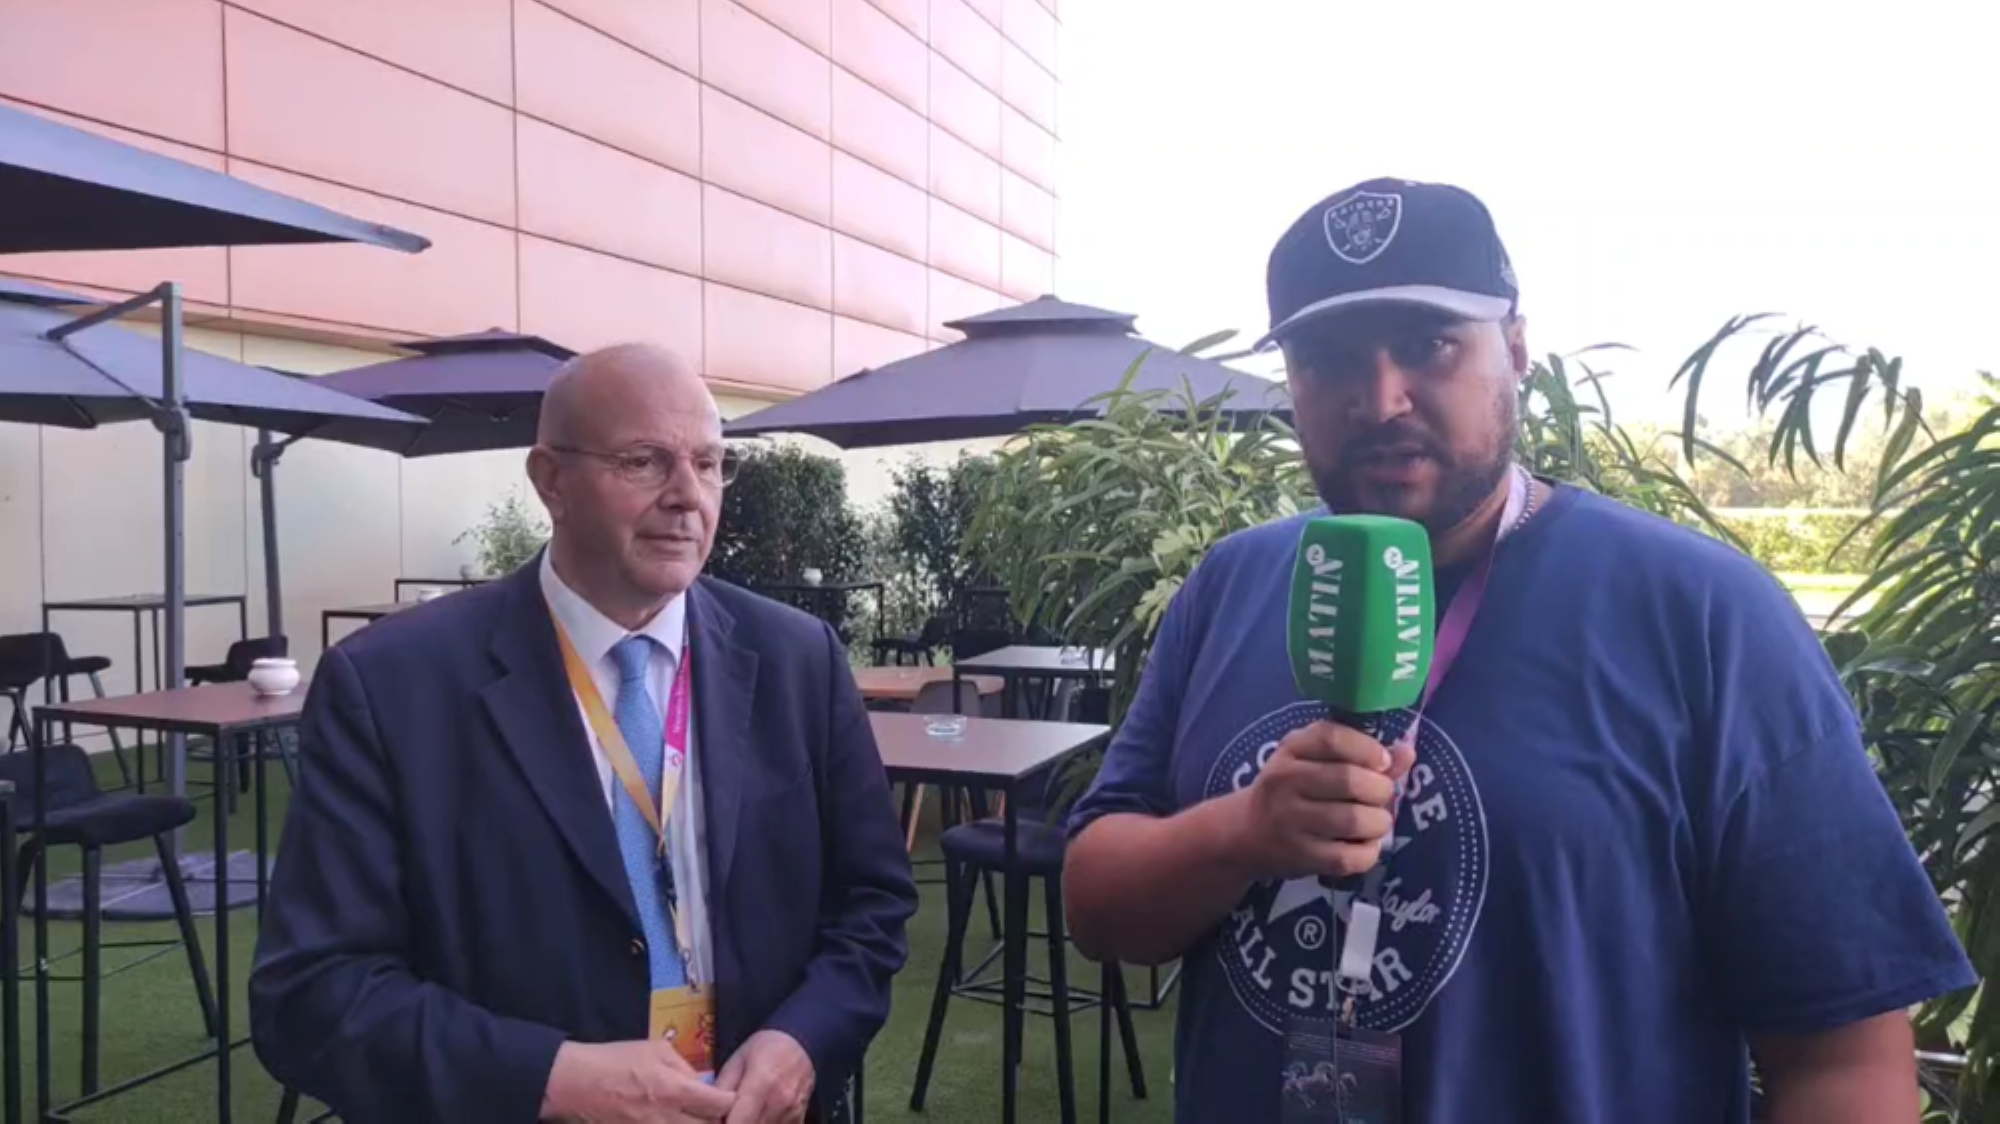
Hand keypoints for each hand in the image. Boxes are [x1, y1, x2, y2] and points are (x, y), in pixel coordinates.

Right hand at [540, 1039, 735, 1122]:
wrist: (576, 1084)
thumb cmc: (616, 1060)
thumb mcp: (656, 1050)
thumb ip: (685, 1068)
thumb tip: (702, 1085)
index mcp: (676, 1090)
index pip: (721, 1104)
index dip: (730, 1101)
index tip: (729, 1097)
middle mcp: (668, 1118)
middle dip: (717, 1120)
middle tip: (714, 1111)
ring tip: (694, 1117)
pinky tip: (674, 1121)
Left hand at [715, 1029, 815, 1123]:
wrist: (801, 1042)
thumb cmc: (765, 1048)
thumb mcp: (737, 1060)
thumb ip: (721, 1088)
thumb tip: (707, 1113)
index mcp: (761, 1084)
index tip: (719, 1119)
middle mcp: (780, 1102)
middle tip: (730, 1114)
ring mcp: (793, 1112)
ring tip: (746, 1112)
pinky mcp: (800, 1118)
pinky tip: (760, 1115)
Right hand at [1234, 721, 1411, 881]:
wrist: (1246, 832)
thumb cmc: (1291, 788)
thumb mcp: (1315, 761)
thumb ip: (1362, 755)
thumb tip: (1408, 753)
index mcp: (1291, 749)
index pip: (1332, 738)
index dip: (1367, 749)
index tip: (1382, 763)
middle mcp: (1285, 781)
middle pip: (1350, 781)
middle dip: (1381, 790)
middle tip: (1381, 797)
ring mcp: (1290, 821)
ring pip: (1354, 820)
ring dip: (1379, 822)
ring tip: (1376, 822)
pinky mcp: (1299, 856)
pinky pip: (1349, 857)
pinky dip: (1369, 852)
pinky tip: (1364, 845)